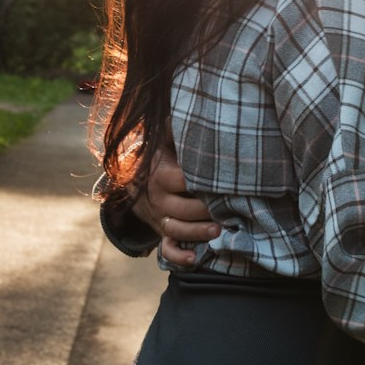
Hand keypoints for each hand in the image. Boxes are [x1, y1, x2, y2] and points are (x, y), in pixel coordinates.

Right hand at [133, 125, 217, 266]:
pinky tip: (196, 260)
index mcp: (160, 174)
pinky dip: (179, 256)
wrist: (133, 178)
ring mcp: (158, 217)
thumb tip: (190, 104)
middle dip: (205, 212)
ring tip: (220, 232)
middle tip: (231, 210)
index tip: (228, 182)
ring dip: (197, 234)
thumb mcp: (166, 139)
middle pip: (181, 209)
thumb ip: (175, 127)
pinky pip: (166, 249)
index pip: (184, 180)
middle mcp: (157, 198)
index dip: (204, 183)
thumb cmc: (161, 155)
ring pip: (176, 230)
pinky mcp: (161, 232)